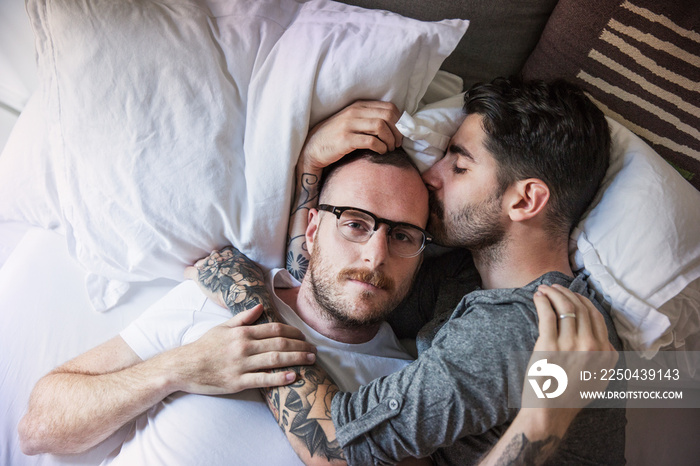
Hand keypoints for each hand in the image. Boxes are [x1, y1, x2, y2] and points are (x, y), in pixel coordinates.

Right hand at [170, 304, 315, 394]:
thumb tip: (260, 307)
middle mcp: (244, 347)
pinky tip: (294, 376)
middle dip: (300, 346)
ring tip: (310, 360)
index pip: (274, 329)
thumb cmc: (204, 347)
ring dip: (297, 359)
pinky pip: (263, 380)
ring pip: (275, 360)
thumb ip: (243, 318)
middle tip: (314, 349)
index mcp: (242, 332)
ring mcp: (241, 365)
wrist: (184, 367)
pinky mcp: (238, 382)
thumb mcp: (222, 327)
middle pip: (280, 344)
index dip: (293, 332)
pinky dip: (280, 378)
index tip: (304, 336)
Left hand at [185, 246, 265, 313]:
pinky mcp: (198, 275)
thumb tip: (246, 266)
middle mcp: (218, 255)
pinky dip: (188, 276)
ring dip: (201, 272)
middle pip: (209, 258)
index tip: (221, 270)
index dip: (220, 263)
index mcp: (230, 252)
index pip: (220, 254)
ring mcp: (208, 264)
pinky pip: (188, 272)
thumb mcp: (253, 268)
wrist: (245, 294)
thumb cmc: (252, 284)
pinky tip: (190, 280)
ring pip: (199, 264)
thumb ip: (245, 264)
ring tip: (204, 281)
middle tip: (214, 277)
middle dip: (210, 267)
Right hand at [300, 100, 402, 170]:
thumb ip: (369, 119)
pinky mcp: (345, 139)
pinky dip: (381, 147)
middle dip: (397, 132)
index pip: (389, 108)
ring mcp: (349, 125)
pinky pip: (371, 141)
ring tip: (389, 148)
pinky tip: (381, 152)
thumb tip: (396, 125)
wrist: (313, 147)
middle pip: (387, 116)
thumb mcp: (353, 121)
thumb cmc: (336, 136)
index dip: (400, 121)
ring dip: (390, 140)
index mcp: (359, 105)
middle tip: (397, 143)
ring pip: (381, 127)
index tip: (400, 133)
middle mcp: (354, 112)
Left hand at [528, 284, 618, 408]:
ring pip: (565, 308)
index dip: (583, 301)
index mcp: (605, 354)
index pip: (597, 317)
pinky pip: (548, 315)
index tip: (571, 296)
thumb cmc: (569, 396)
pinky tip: (537, 297)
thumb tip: (604, 342)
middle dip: (567, 293)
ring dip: (553, 294)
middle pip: (581, 308)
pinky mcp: (549, 346)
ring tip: (544, 289)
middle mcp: (592, 347)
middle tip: (554, 287)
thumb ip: (605, 360)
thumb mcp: (598, 379)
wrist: (549, 413)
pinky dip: (542, 301)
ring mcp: (570, 346)